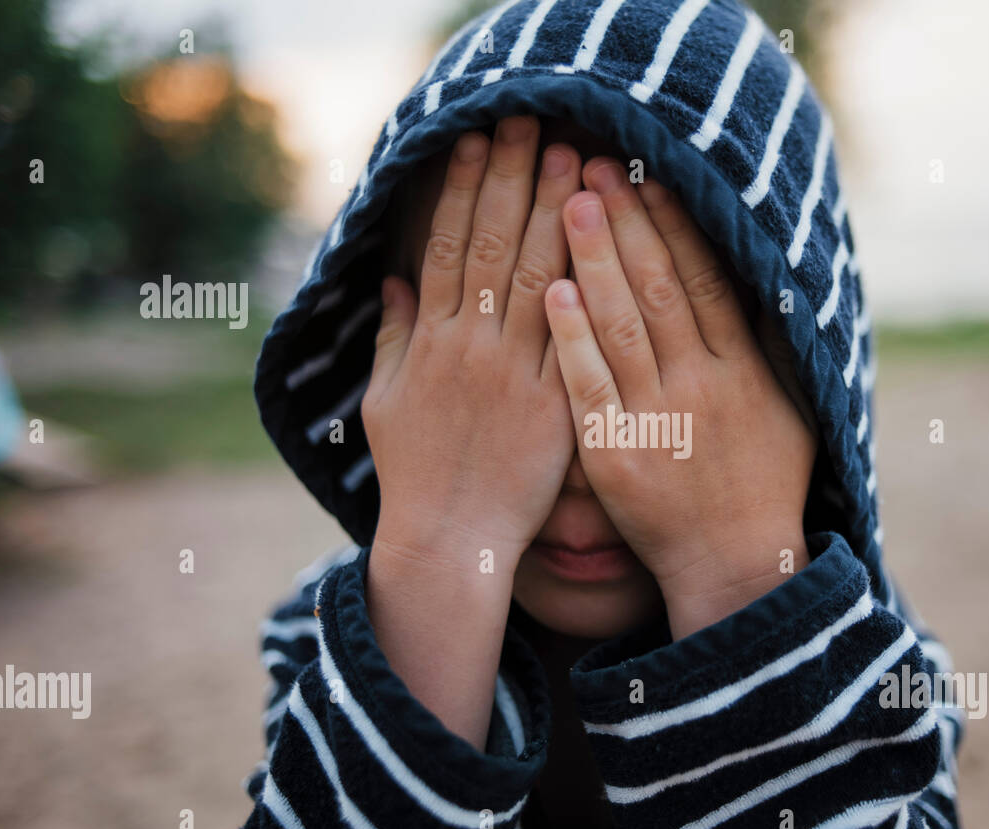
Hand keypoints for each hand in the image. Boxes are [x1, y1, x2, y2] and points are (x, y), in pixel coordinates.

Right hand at [362, 116, 581, 571]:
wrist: (450, 542)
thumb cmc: (416, 475)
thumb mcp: (386, 403)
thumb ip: (392, 337)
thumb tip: (394, 279)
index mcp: (430, 341)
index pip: (445, 245)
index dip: (460, 189)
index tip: (475, 142)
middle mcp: (472, 348)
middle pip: (493, 247)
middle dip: (513, 182)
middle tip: (534, 126)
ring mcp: (516, 375)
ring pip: (537, 280)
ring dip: (555, 217)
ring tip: (574, 165)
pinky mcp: (557, 407)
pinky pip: (576, 340)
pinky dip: (587, 291)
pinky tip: (603, 246)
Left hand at [545, 160, 817, 637]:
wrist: (730, 565)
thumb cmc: (764, 485)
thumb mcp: (792, 412)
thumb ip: (774, 348)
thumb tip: (767, 281)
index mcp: (742, 372)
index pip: (705, 281)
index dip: (675, 226)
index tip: (649, 177)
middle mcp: (701, 388)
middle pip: (658, 290)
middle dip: (625, 224)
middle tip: (592, 170)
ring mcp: (656, 421)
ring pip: (620, 327)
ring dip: (593, 262)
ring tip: (566, 205)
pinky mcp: (615, 454)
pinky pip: (590, 387)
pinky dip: (572, 339)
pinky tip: (552, 292)